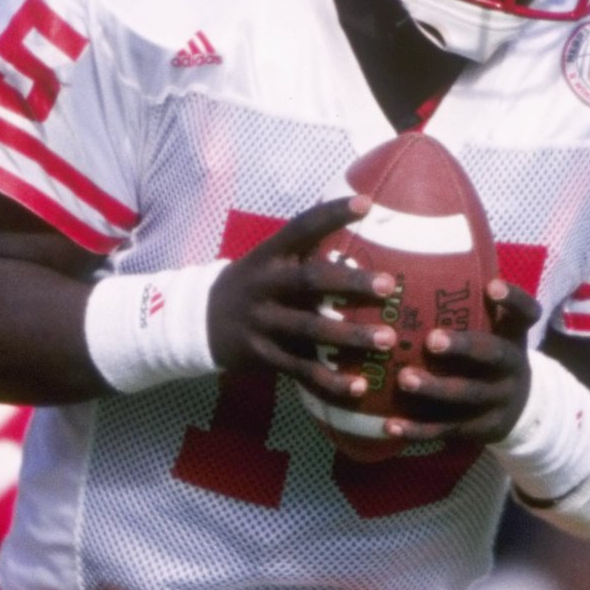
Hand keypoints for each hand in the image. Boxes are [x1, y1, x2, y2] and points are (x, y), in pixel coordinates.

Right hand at [206, 198, 398, 408]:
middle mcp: (264, 285)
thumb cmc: (253, 286)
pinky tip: (360, 387)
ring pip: (310, 329)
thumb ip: (305, 251)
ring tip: (388, 339)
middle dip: (350, 284)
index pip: (301, 227)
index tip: (366, 203)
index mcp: (269, 256)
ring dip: (350, 336)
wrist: (200, 322)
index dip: (331, 214)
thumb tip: (361, 224)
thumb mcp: (268, 261)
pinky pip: (301, 370)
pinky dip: (331, 381)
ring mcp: (262, 322)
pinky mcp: (263, 355)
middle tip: (389, 286)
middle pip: (309, 281)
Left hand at [385, 277, 539, 446]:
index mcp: (514, 337)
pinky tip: (389, 425)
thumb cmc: (489, 356)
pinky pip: (446, 429)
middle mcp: (512, 368)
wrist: (518, 410)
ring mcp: (497, 400)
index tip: (491, 287)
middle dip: (463, 347)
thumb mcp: (493, 330)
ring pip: (467, 396)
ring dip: (434, 389)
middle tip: (431, 340)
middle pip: (493, 356)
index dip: (513, 300)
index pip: (525, 314)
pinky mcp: (478, 429)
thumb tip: (421, 252)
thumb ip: (470, 304)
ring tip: (403, 380)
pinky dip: (417, 429)